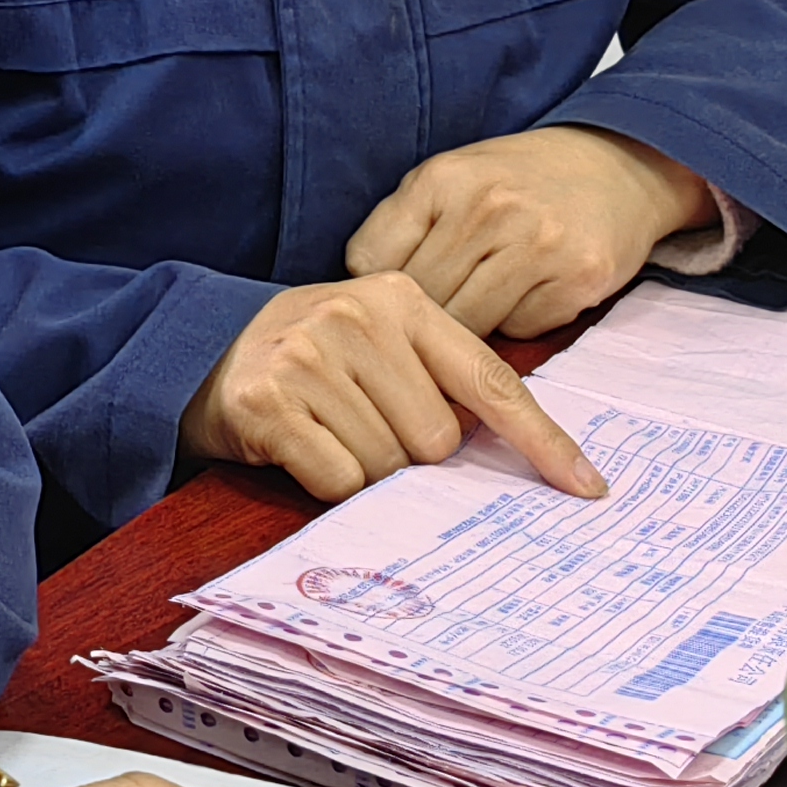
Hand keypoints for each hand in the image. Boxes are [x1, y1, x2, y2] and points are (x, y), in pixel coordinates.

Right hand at [182, 274, 607, 500]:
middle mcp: (357, 316)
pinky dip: (327, 482)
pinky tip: (300, 447)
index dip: (541, 440)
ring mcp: (310, 356)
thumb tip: (511, 456)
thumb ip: (437, 377)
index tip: (585, 487)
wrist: (201, 353)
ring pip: (388, 465)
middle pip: (438, 439)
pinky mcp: (269, 402)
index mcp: (402, 299)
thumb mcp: (379, 341)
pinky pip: (339, 479)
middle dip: (411, 455)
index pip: (490, 380)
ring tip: (326, 432)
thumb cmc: (311, 358)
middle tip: (365, 428)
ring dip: (365, 469)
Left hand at [345, 125, 713, 338]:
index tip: (398, 293)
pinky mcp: (577, 279)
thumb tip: (363, 304)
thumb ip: (402, 228)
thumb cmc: (516, 184)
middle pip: (420, 301)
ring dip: (469, 328)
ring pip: (467, 326)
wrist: (615, 167)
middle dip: (423, 319)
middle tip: (441, 316)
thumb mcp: (449, 180)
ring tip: (483, 305)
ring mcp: (537, 244)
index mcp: (442, 178)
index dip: (379, 288)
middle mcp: (489, 207)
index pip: (372, 263)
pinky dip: (517, 327)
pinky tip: (529, 297)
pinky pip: (520, 333)